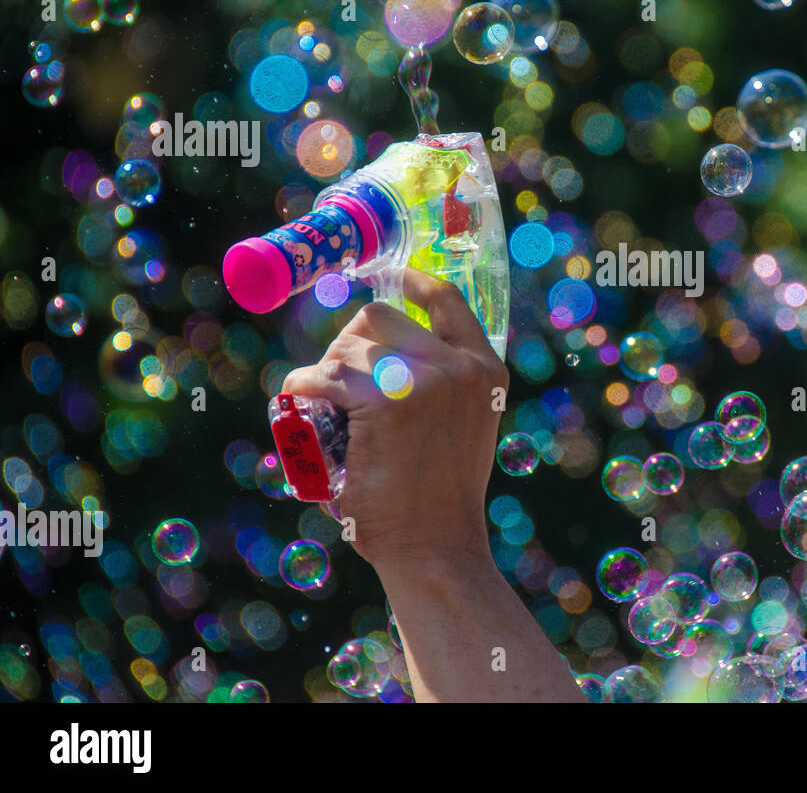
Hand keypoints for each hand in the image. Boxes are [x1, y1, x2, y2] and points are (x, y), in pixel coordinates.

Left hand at [282, 268, 507, 568]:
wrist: (436, 547)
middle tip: (336, 383)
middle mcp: (461, 367)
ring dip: (324, 372)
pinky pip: (323, 377)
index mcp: (485, 371)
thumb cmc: (437, 498)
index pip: (446, 300)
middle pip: (380, 317)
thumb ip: (442, 385)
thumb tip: (382, 347)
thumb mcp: (462, 427)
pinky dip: (303, 391)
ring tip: (321, 410)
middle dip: (348, 342)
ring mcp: (425, 380)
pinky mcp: (385, 401)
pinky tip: (304, 413)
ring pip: (347, 347)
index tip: (388, 276)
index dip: (412, 282)